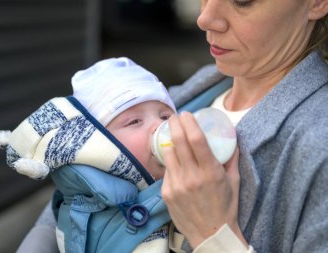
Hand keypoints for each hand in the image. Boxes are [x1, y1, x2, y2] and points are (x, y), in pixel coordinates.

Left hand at [161, 112, 244, 247]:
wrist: (210, 234)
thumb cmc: (225, 207)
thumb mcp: (234, 182)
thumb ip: (232, 158)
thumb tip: (232, 137)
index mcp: (211, 172)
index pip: (196, 139)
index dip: (189, 122)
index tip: (186, 114)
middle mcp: (192, 177)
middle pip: (178, 141)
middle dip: (174, 124)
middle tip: (175, 117)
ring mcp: (177, 185)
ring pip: (168, 153)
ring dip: (170, 142)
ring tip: (174, 138)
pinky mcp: (167, 192)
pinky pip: (166, 170)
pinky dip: (170, 162)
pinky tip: (176, 162)